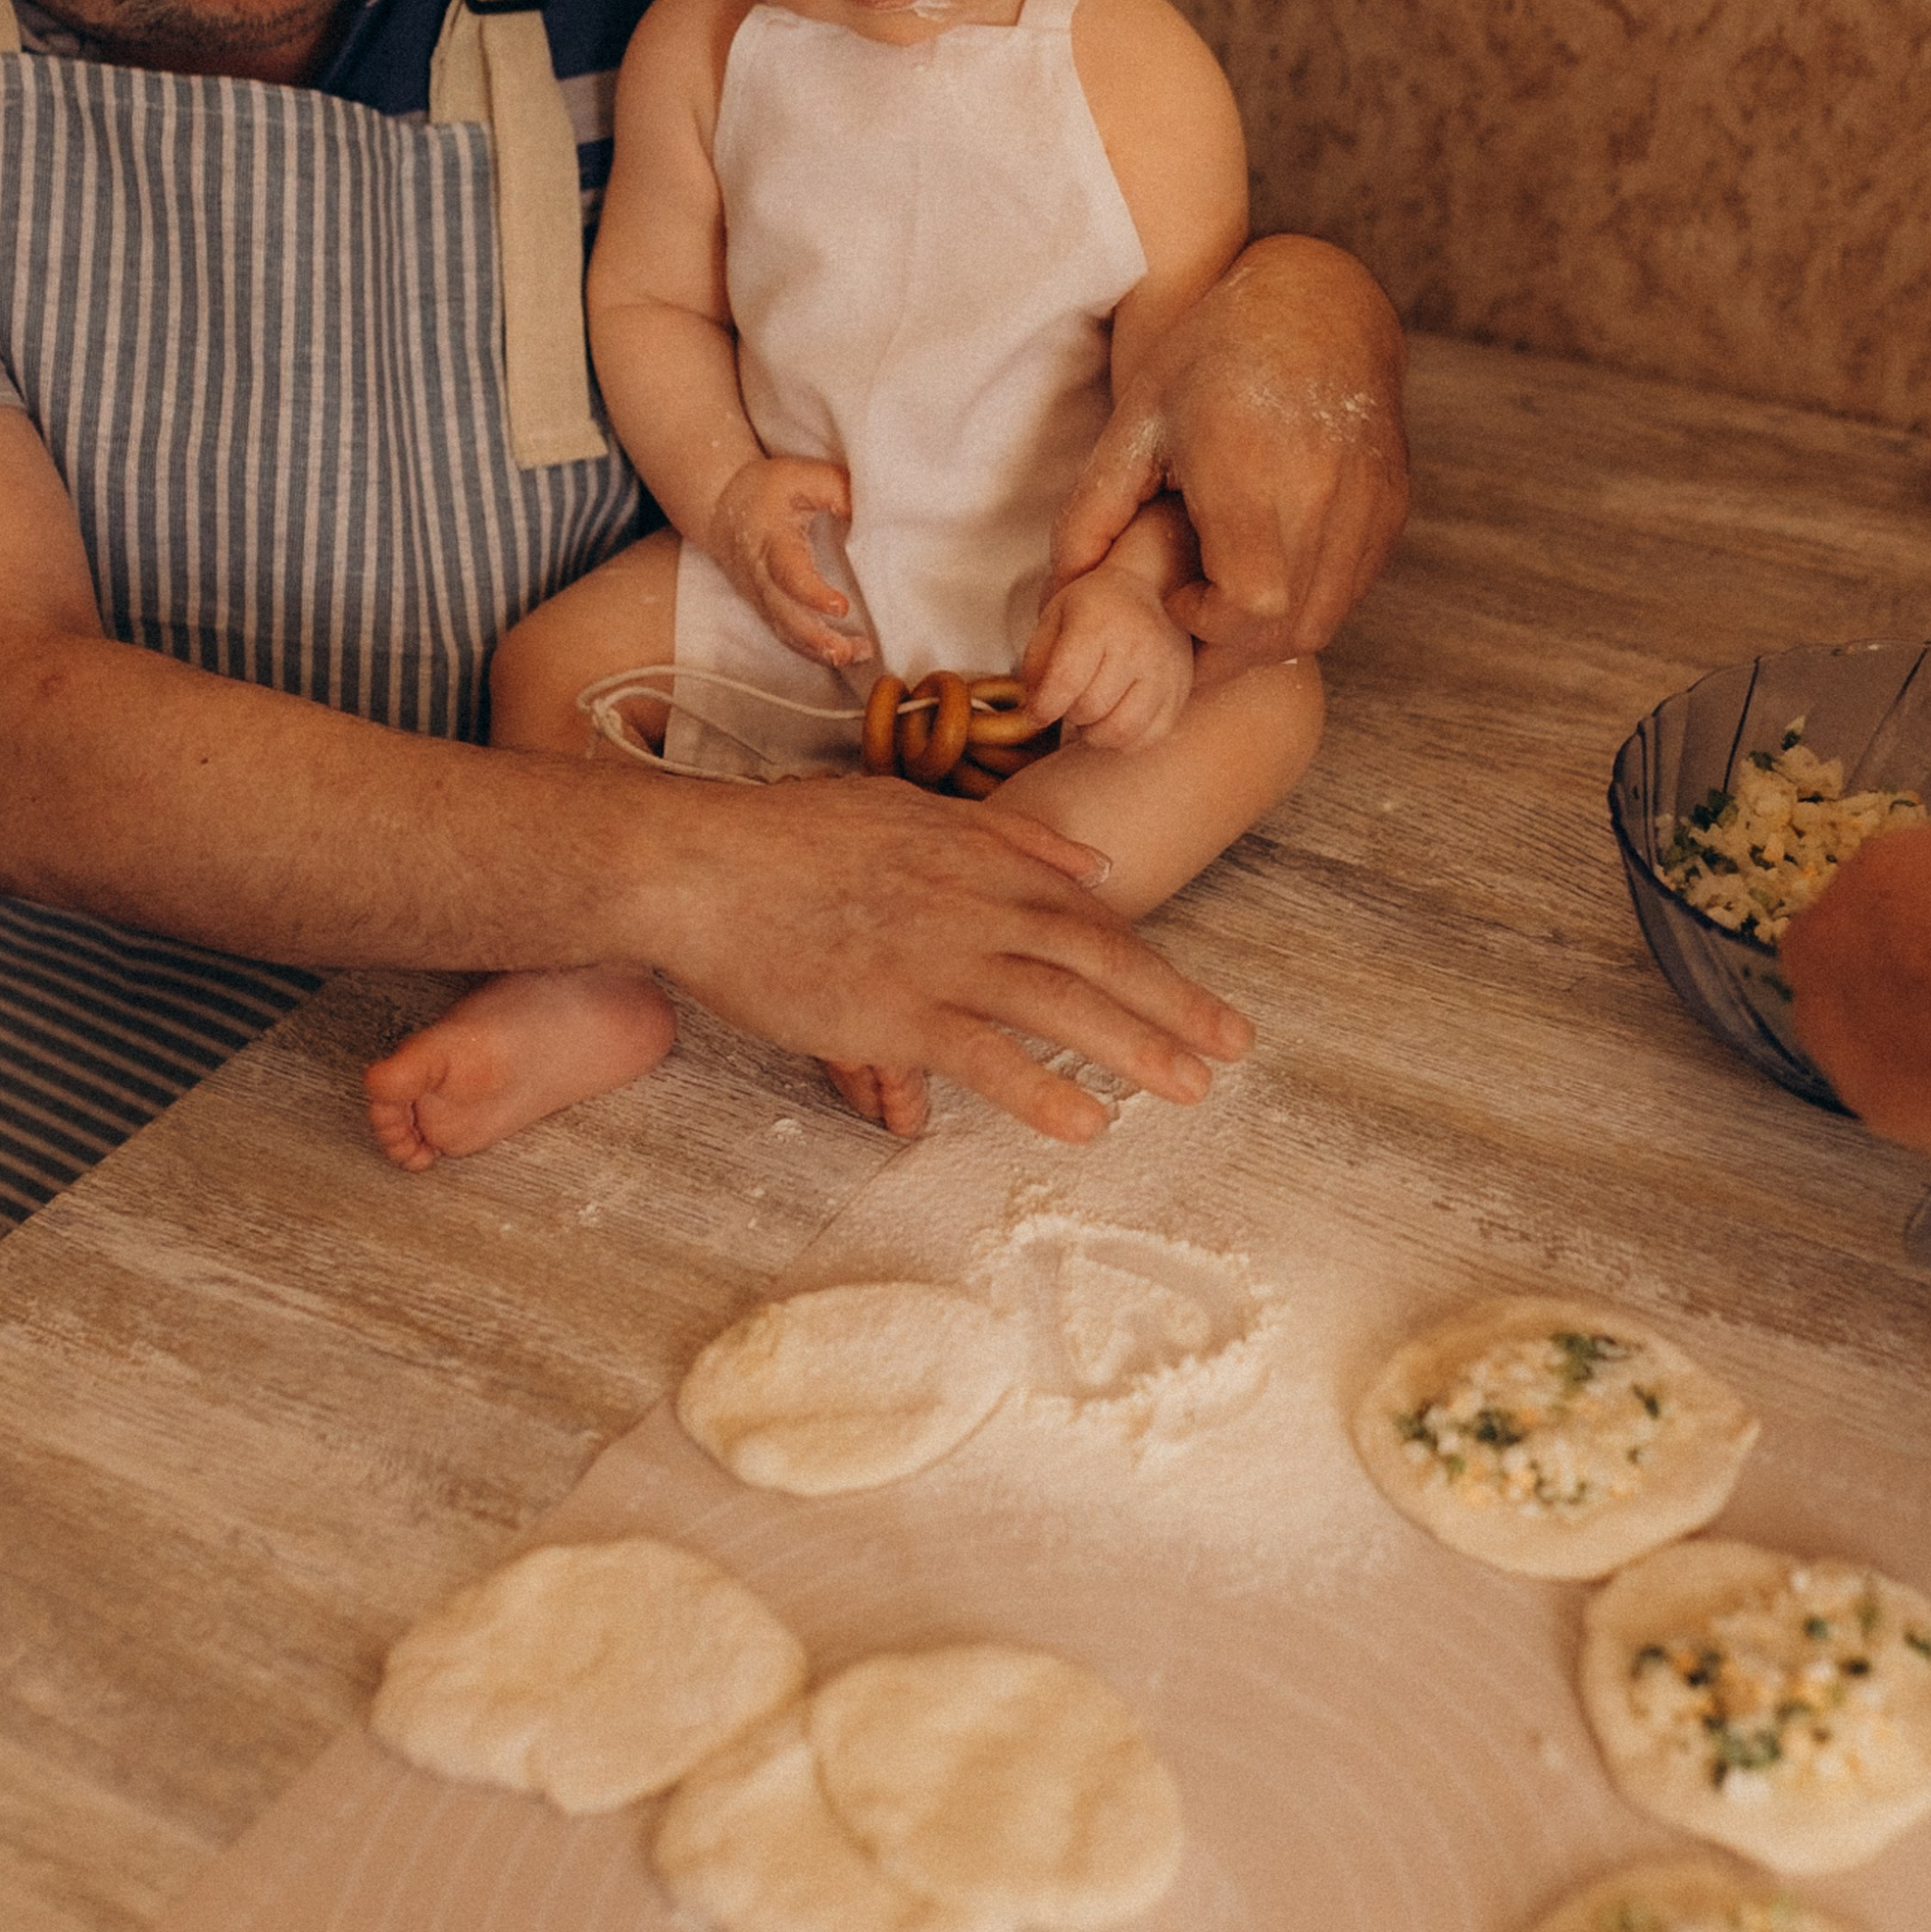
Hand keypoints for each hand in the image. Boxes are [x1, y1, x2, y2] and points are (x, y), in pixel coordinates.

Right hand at [634, 770, 1251, 1142]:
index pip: (1082, 913)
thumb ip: (1003, 838)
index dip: (1147, 959)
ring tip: (1191, 1088)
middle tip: (1235, 1045)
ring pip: (1059, 1004)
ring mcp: (936, 958)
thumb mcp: (900, 808)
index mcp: (975, 854)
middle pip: (1095, 955)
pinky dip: (1042, 1090)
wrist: (695, 866)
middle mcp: (971, 902)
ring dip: (1135, 1047)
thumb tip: (1091, 862)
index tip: (1195, 998)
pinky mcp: (893, 1011)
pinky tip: (1090, 1123)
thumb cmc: (780, 841)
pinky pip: (985, 1057)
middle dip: (1173, 1003)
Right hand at [706, 455, 868, 665]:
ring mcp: (762, 596)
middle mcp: (762, 575)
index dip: (812, 593)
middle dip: (816, 639)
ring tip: (855, 656)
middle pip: (785, 615)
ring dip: (819, 651)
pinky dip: (812, 651)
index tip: (841, 607)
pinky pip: (787, 635)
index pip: (789, 573)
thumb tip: (870, 511)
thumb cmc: (766, 491)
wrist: (720, 506)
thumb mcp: (801, 476)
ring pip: (786, 632)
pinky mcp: (766, 607)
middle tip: (850, 651)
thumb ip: (836, 489)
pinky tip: (843, 655)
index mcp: (772, 541)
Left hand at [1020, 563, 1194, 751]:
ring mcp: (1165, 671)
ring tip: (1091, 712)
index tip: (1035, 714)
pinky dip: (1123, 740)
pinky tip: (1114, 718)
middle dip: (1069, 714)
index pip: (1066, 681)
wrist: (1150, 589)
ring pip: (1120, 732)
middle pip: (1090, 710)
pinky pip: (1147, 739)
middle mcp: (1138, 647)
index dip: (1044, 707)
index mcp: (1099, 624)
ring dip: (1095, 732)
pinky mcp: (1181, 692)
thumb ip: (1036, 663)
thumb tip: (1036, 714)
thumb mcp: (1054, 618)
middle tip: (1069, 700)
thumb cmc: (1094, 608)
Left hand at [1049, 234, 1408, 679]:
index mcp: (1251, 471)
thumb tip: (1061, 590)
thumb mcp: (1139, 419)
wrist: (1318, 302)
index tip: (1180, 596)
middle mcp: (1322, 492)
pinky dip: (1309, 604)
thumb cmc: (1214, 354)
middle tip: (1193, 624)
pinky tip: (1271, 573)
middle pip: (1287, 630)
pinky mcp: (1392, 507)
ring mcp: (1368, 504)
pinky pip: (1351, 591)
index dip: (1209, 626)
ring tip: (1229, 605)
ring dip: (1271, 636)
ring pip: (1325, 620)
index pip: (1249, 607)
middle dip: (1232, 650)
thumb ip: (1094, 509)